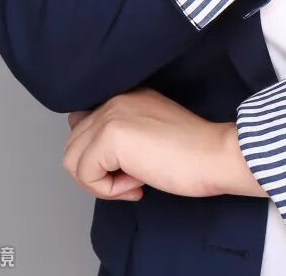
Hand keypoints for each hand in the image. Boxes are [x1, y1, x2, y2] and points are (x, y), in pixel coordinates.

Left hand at [63, 87, 268, 200]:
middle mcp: (115, 99)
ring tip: (132, 182)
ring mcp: (111, 115)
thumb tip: (93, 157)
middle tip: (130, 180)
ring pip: (72, 160)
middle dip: (96, 172)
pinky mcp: (110, 136)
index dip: (99, 157)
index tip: (130, 169)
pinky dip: (106, 190)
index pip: (83, 125)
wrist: (213, 155)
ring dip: (99, 181)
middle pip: (73, 145)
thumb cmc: (191, 152)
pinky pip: (85, 174)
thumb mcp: (149, 133)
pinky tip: (136, 184)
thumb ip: (121, 134)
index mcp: (126, 95)